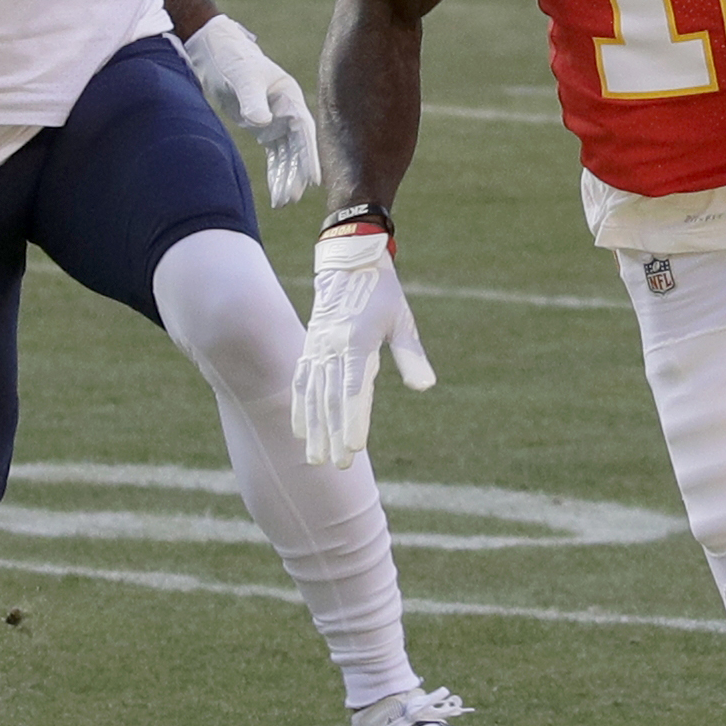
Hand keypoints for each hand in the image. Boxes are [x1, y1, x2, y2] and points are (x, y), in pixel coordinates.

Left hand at [179, 13, 320, 206]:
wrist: (218, 54)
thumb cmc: (234, 61)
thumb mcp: (242, 78)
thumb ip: (252, 100)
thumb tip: (262, 123)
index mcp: (289, 97)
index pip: (304, 131)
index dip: (308, 156)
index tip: (313, 179)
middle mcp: (288, 111)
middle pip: (297, 148)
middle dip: (296, 173)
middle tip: (292, 198)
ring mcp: (277, 120)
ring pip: (286, 155)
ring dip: (286, 177)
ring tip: (283, 203)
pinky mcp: (264, 128)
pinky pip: (274, 155)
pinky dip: (276, 173)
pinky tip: (277, 193)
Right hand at [291, 227, 434, 467]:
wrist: (348, 260)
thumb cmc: (382, 291)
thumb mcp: (402, 319)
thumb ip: (412, 354)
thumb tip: (425, 386)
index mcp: (357, 340)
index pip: (354, 388)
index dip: (353, 419)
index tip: (354, 447)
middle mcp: (332, 347)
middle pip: (331, 398)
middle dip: (333, 434)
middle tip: (337, 465)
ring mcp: (317, 347)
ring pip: (313, 394)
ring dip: (314, 428)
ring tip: (316, 459)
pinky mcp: (310, 347)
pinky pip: (301, 381)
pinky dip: (300, 407)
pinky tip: (300, 431)